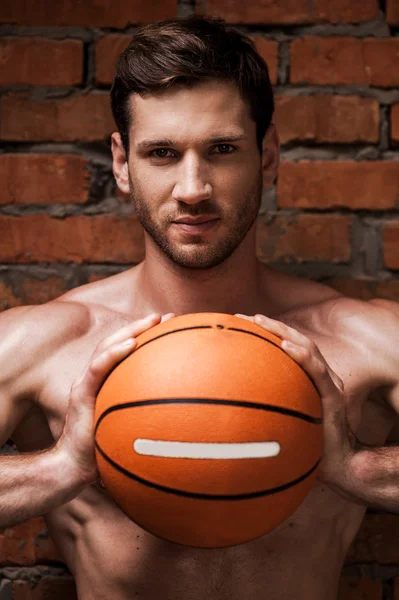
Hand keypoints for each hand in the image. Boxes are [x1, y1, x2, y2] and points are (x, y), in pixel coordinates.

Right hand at [55, 313, 175, 488]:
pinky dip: (114, 353)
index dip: (146, 336)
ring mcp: (85, 383)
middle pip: (117, 342)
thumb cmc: (105, 451)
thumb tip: (189, 419)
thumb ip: (150, 417)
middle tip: (168, 316)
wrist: (75, 467)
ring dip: (130, 330)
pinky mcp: (80, 393)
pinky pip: (97, 368)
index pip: (125, 352)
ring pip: (106, 347)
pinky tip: (131, 344)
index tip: (173, 327)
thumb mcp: (132, 429)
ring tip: (152, 320)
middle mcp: (95, 378)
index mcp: (106, 383)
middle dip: (142, 326)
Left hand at [235, 313, 365, 504]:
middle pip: (295, 341)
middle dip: (270, 326)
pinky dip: (303, 356)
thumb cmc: (305, 445)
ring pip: (308, 348)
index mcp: (307, 378)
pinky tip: (286, 346)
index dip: (266, 333)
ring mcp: (329, 384)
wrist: (337, 466)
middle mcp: (319, 376)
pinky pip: (318, 372)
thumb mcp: (278, 420)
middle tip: (244, 317)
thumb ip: (261, 407)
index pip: (286, 347)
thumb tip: (223, 407)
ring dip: (283, 332)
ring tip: (261, 321)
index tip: (239, 324)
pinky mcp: (334, 397)